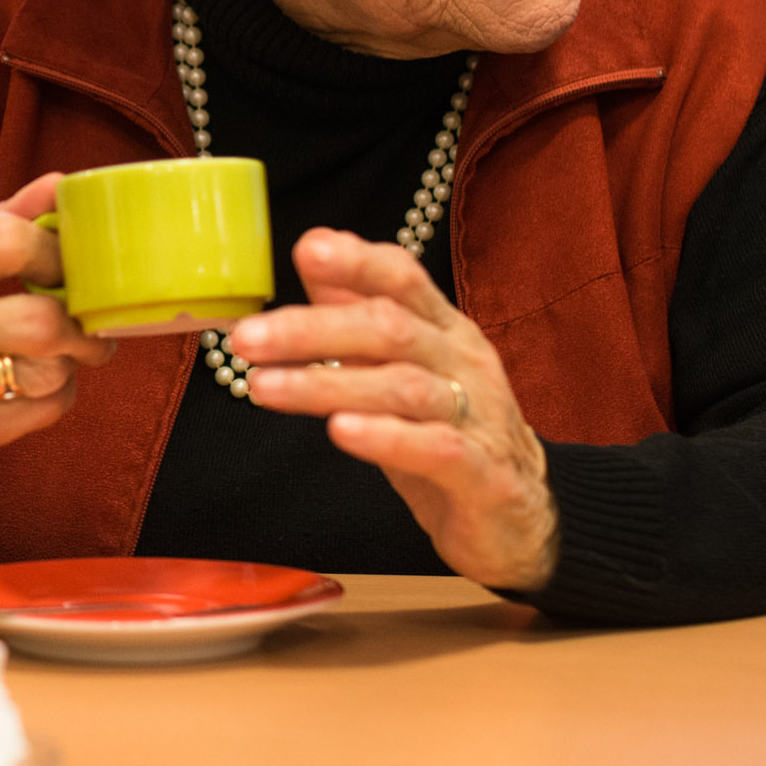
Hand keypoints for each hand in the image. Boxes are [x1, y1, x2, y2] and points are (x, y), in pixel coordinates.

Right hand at [0, 173, 119, 489]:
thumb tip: (62, 185)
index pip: (4, 242)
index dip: (55, 253)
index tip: (69, 268)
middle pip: (38, 323)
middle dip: (80, 327)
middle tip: (88, 327)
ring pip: (47, 374)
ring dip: (68, 366)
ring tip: (56, 359)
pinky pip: (39, 414)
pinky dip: (52, 400)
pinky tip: (33, 391)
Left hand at [227, 228, 556, 591]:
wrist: (519, 516)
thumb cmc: (446, 433)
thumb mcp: (400, 368)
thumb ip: (358, 312)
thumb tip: (313, 249)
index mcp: (444, 331)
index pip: (404, 279)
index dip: (358, 260)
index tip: (306, 251)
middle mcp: (464, 364)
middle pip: (391, 329)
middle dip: (312, 329)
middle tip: (246, 339)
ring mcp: (480, 418)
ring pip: (403, 387)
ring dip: (327, 384)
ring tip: (262, 388)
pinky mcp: (484, 475)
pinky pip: (437, 448)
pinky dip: (386, 437)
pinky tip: (339, 431)